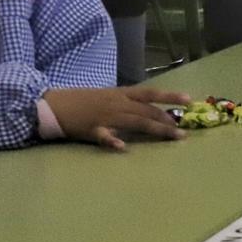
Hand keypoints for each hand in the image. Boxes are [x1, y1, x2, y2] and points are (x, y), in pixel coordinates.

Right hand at [44, 86, 190, 150]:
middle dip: (168, 120)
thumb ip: (128, 103)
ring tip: (173, 136)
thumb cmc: (82, 101)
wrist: (52, 104)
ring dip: (155, 129)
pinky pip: (104, 136)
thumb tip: (150, 109)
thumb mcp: (107, 96)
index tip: (189, 100)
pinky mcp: (91, 130)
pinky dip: (113, 141)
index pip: (150, 93)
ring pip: (135, 122)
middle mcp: (117, 104)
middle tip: (184, 130)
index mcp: (121, 94)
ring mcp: (105, 117)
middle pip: (147, 111)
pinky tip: (123, 148)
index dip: (170, 96)